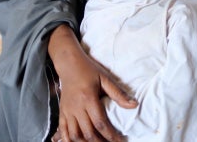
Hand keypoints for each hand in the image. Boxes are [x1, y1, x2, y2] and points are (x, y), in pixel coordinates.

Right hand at [49, 25, 136, 141]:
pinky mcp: (61, 112)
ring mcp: (67, 111)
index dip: (111, 135)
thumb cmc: (88, 70)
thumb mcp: (105, 78)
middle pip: (88, 133)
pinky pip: (63, 131)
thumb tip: (134, 105)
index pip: (100, 123)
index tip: (120, 140)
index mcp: (88, 98)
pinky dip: (69, 140)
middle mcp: (76, 107)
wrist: (68, 63)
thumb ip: (118, 94)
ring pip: (74, 135)